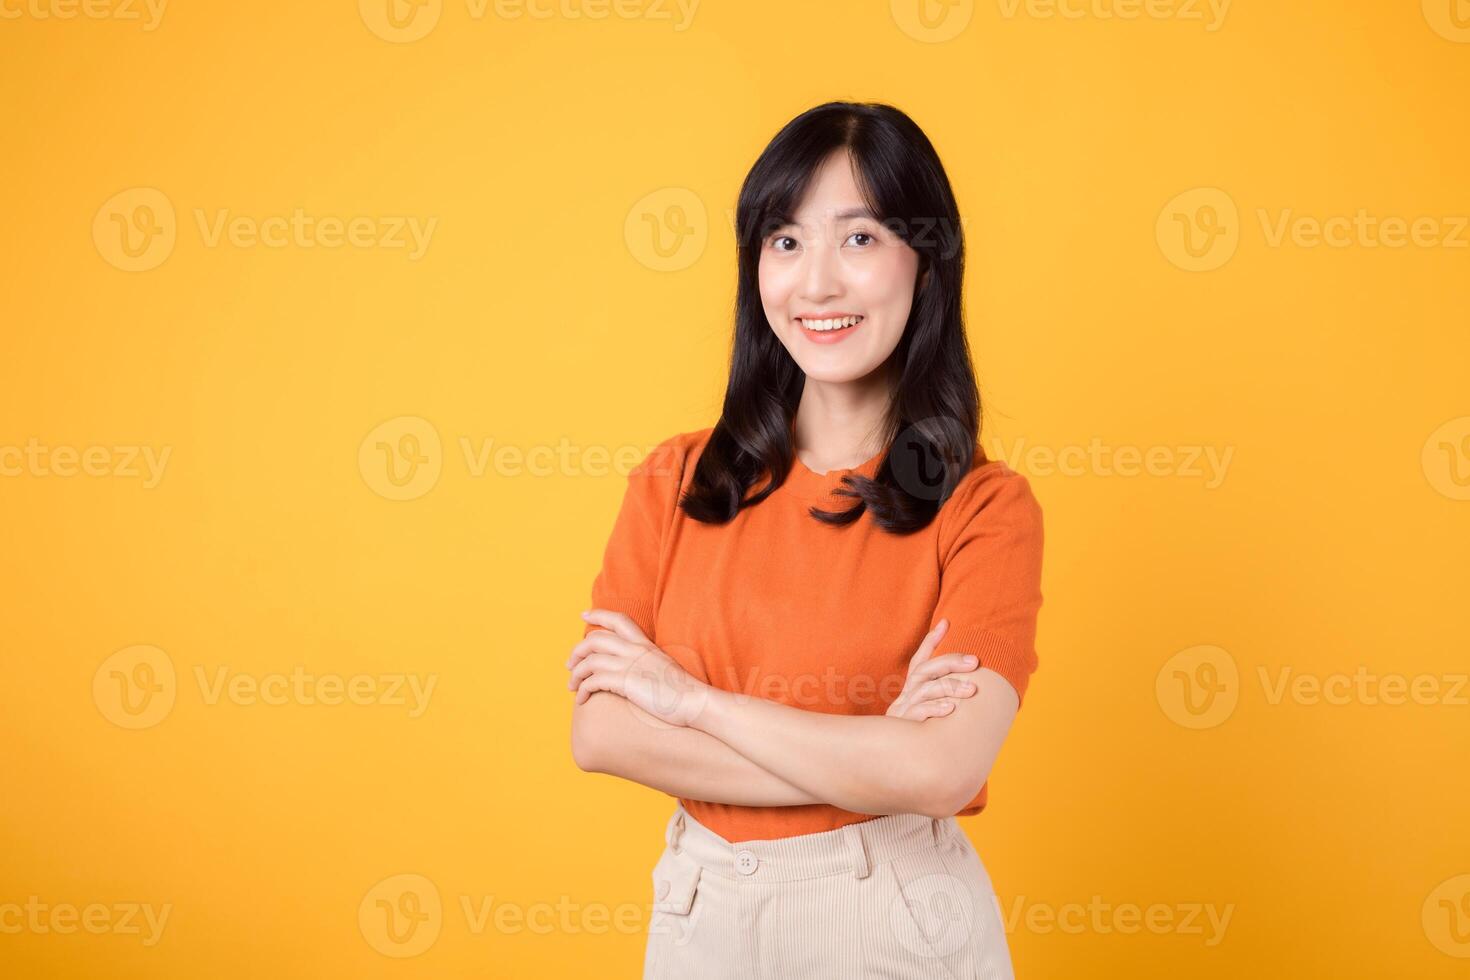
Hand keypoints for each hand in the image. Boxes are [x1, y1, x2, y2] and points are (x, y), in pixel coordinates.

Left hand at [566, 609, 710, 726]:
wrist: (694, 702)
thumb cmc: (683, 692)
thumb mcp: (664, 668)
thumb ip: (648, 663)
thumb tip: (638, 671)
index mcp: (645, 644)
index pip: (619, 620)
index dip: (598, 615)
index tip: (584, 615)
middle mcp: (635, 650)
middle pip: (595, 639)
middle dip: (577, 651)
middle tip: (570, 665)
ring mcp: (630, 664)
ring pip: (590, 660)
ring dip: (575, 674)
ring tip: (572, 687)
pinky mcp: (625, 681)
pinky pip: (593, 681)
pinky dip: (583, 689)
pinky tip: (582, 699)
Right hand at [885, 619, 981, 720]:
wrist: (895, 765)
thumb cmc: (924, 729)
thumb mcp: (932, 707)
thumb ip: (948, 692)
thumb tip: (967, 665)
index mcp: (913, 688)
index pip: (920, 660)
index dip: (931, 641)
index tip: (946, 623)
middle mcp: (907, 694)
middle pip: (924, 670)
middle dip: (950, 662)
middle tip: (974, 661)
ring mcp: (904, 708)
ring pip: (924, 690)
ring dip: (949, 687)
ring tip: (971, 689)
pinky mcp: (905, 725)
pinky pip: (918, 712)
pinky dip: (934, 708)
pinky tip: (951, 708)